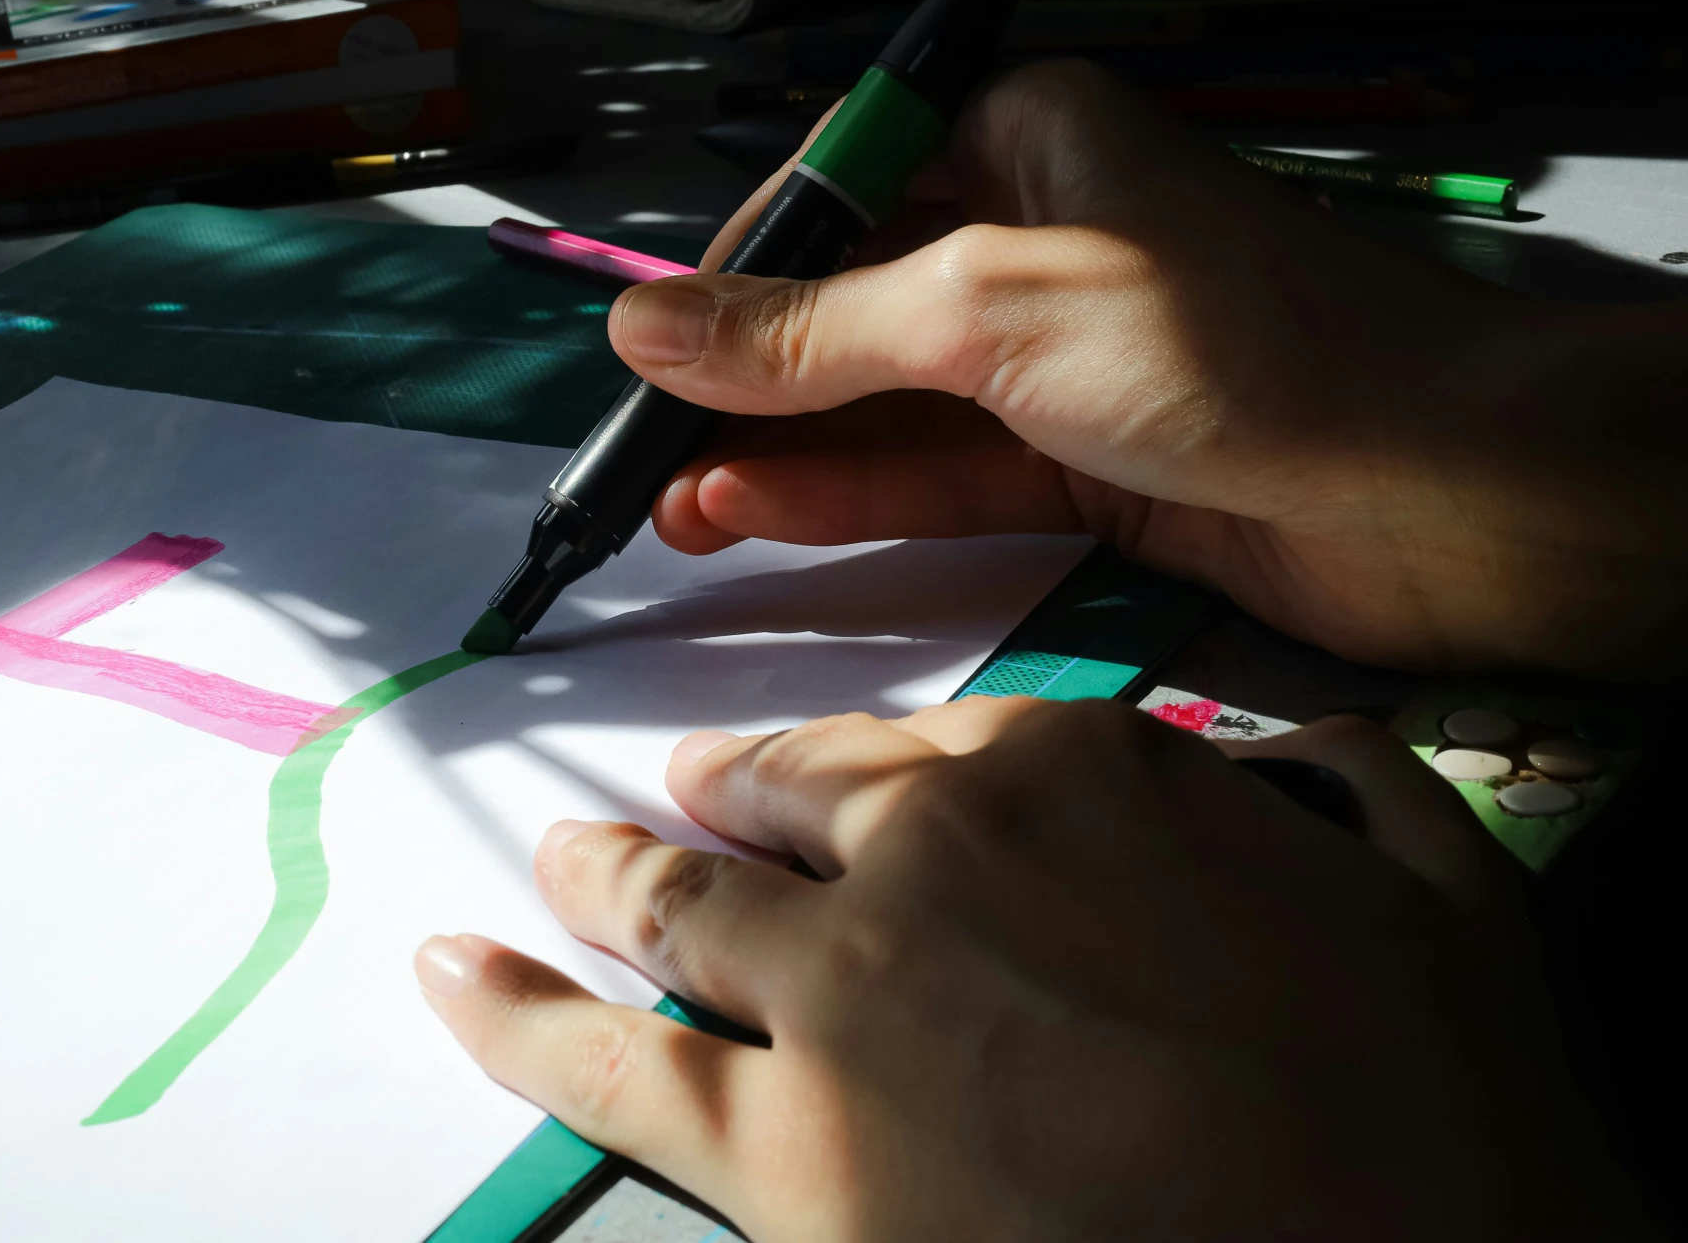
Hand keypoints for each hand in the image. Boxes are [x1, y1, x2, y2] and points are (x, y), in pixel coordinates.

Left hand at [415, 701, 1652, 1241]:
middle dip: (717, 802)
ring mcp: (838, 1002)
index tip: (828, 786)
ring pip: (674, 910)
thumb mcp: (1439, 894)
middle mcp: (925, 859)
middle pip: (778, 808)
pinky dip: (516, 1019)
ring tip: (551, 862)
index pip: (923, 748)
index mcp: (1068, 773)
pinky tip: (454, 978)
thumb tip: (1278, 768)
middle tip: (670, 803)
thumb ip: (1326, 796)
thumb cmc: (1450, 1111)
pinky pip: (610, 1071)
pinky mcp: (782, 1155)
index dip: (869, 776)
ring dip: (602, 879)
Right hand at [607, 61, 1687, 677]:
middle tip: (640, 454)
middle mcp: (1035, 237)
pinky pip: (940, 473)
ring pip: (886, 403)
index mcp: (1026, 136)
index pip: (840, 185)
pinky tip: (753, 518)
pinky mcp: (1084, 467)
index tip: (645, 345)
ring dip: (779, 452)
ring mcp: (1060, 361)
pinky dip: (851, 497)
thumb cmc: (1223, 342)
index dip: (736, 265)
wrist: (1446, 490)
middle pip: (852, 304)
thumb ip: (808, 330)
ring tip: (669, 507)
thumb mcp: (986, 308)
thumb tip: (638, 325)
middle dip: (744, 378)